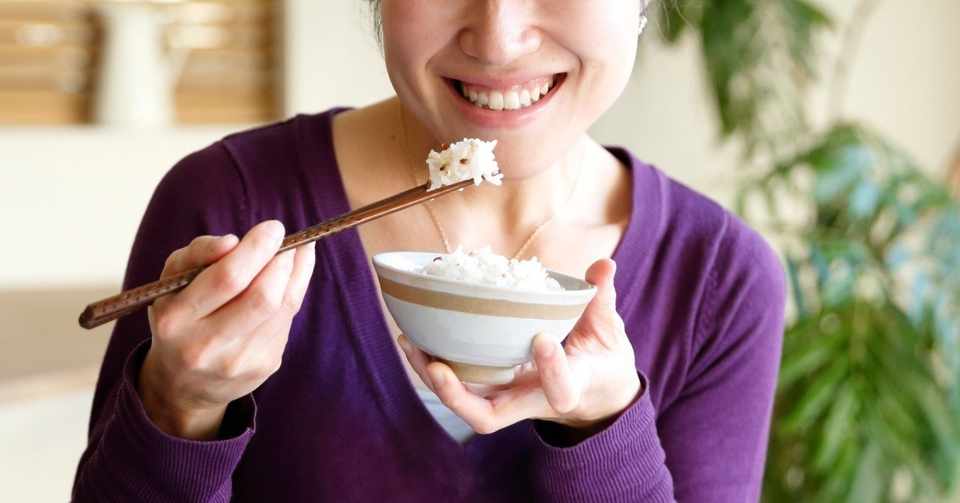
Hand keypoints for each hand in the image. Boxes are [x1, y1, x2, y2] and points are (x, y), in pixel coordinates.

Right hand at [138, 220, 315, 439]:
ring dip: (294, 272)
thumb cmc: (179, 317)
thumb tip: (233, 242)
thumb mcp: (172, 282)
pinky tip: (292, 275)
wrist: (184, 385)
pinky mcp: (264, 366)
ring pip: (282, 307)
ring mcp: (239, 361)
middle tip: (284, 239)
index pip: (227, 279)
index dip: (257, 249)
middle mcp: (206, 346)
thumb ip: (198, 254)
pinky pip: (288, 320)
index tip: (272, 228)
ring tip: (294, 251)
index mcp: (176, 320)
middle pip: (262, 297)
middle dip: (281, 260)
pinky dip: (294, 290)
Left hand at [398, 259, 640, 435]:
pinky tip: (413, 337)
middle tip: (436, 366)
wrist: (596, 391)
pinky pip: (460, 385)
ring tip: (410, 343)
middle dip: (459, 396)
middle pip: (489, 416)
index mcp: (572, 388)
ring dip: (434, 379)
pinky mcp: (495, 388)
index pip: (561, 391)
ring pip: (465, 403)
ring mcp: (510, 397)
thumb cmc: (601, 358)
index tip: (542, 339)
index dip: (551, 370)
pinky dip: (434, 365)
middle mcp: (533, 401)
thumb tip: (604, 264)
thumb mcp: (608, 330)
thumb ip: (601, 299)